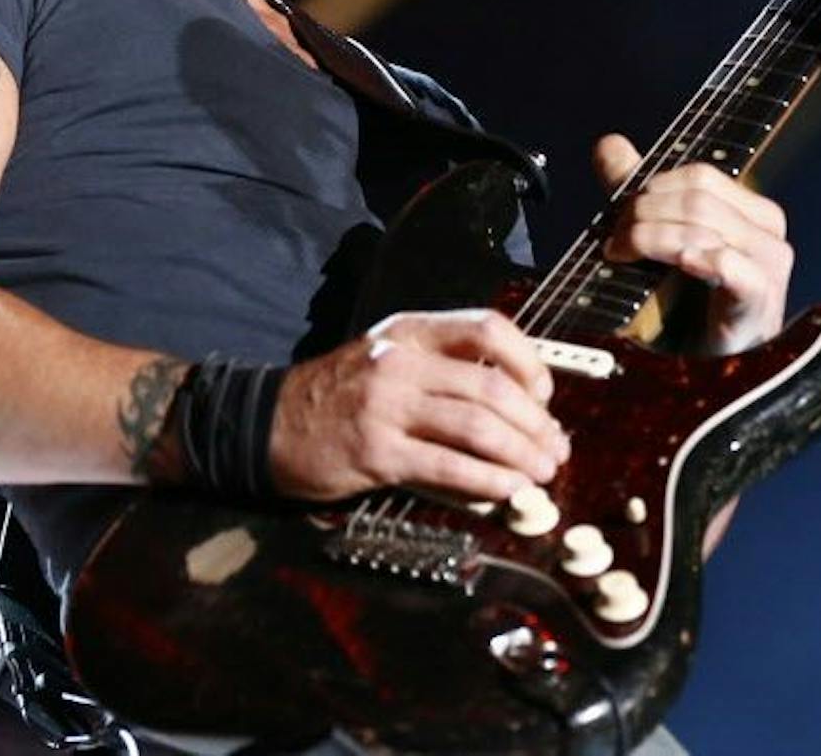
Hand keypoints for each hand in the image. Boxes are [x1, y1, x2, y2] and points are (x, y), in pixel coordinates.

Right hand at [267, 309, 569, 501]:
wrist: (265, 424)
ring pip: (476, 427)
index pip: (487, 329)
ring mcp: (386, 406)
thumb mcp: (387, 358)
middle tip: (555, 448)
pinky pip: (447, 467)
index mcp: (410, 331)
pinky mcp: (376, 453)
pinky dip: (487, 481)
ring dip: (520, 455)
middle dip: (535, 424)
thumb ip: (441, 368)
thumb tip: (513, 402)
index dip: (528, 362)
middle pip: (492, 387)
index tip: (544, 394)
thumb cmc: (336, 395)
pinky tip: (505, 491)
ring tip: (540, 473)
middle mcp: (400, 361)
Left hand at [593, 133, 794, 356]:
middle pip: (698, 198)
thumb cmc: (691, 305)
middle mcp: (768, 232)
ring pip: (704, 227)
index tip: (620, 214)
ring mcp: (769, 265)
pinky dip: (696, 258)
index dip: (652, 187)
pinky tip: (677, 263)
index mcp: (753, 211)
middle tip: (614, 240)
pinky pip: (731, 267)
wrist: (708, 368)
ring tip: (622, 255)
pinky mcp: (761, 298)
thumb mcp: (662, 239)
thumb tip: (609, 144)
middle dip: (644, 213)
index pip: (700, 175)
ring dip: (650, 237)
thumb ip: (638, 191)